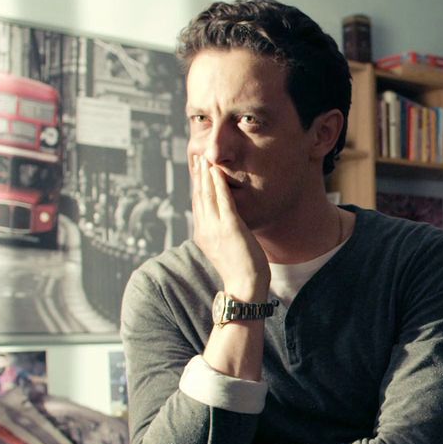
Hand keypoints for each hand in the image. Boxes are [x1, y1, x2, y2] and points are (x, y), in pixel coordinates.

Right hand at [190, 155, 268, 300]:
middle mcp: (205, 229)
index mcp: (203, 234)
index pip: (198, 204)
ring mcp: (215, 228)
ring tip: (205, 158)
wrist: (244, 287)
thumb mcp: (226, 249)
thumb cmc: (241, 271)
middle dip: (198, 175)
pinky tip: (217, 172)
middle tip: (197, 156)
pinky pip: (222, 200)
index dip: (197, 185)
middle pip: (199, 196)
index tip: (198, 170)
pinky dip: (218, 184)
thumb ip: (222, 233)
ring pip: (207, 195)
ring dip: (205, 174)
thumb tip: (226, 224)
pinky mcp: (229, 228)